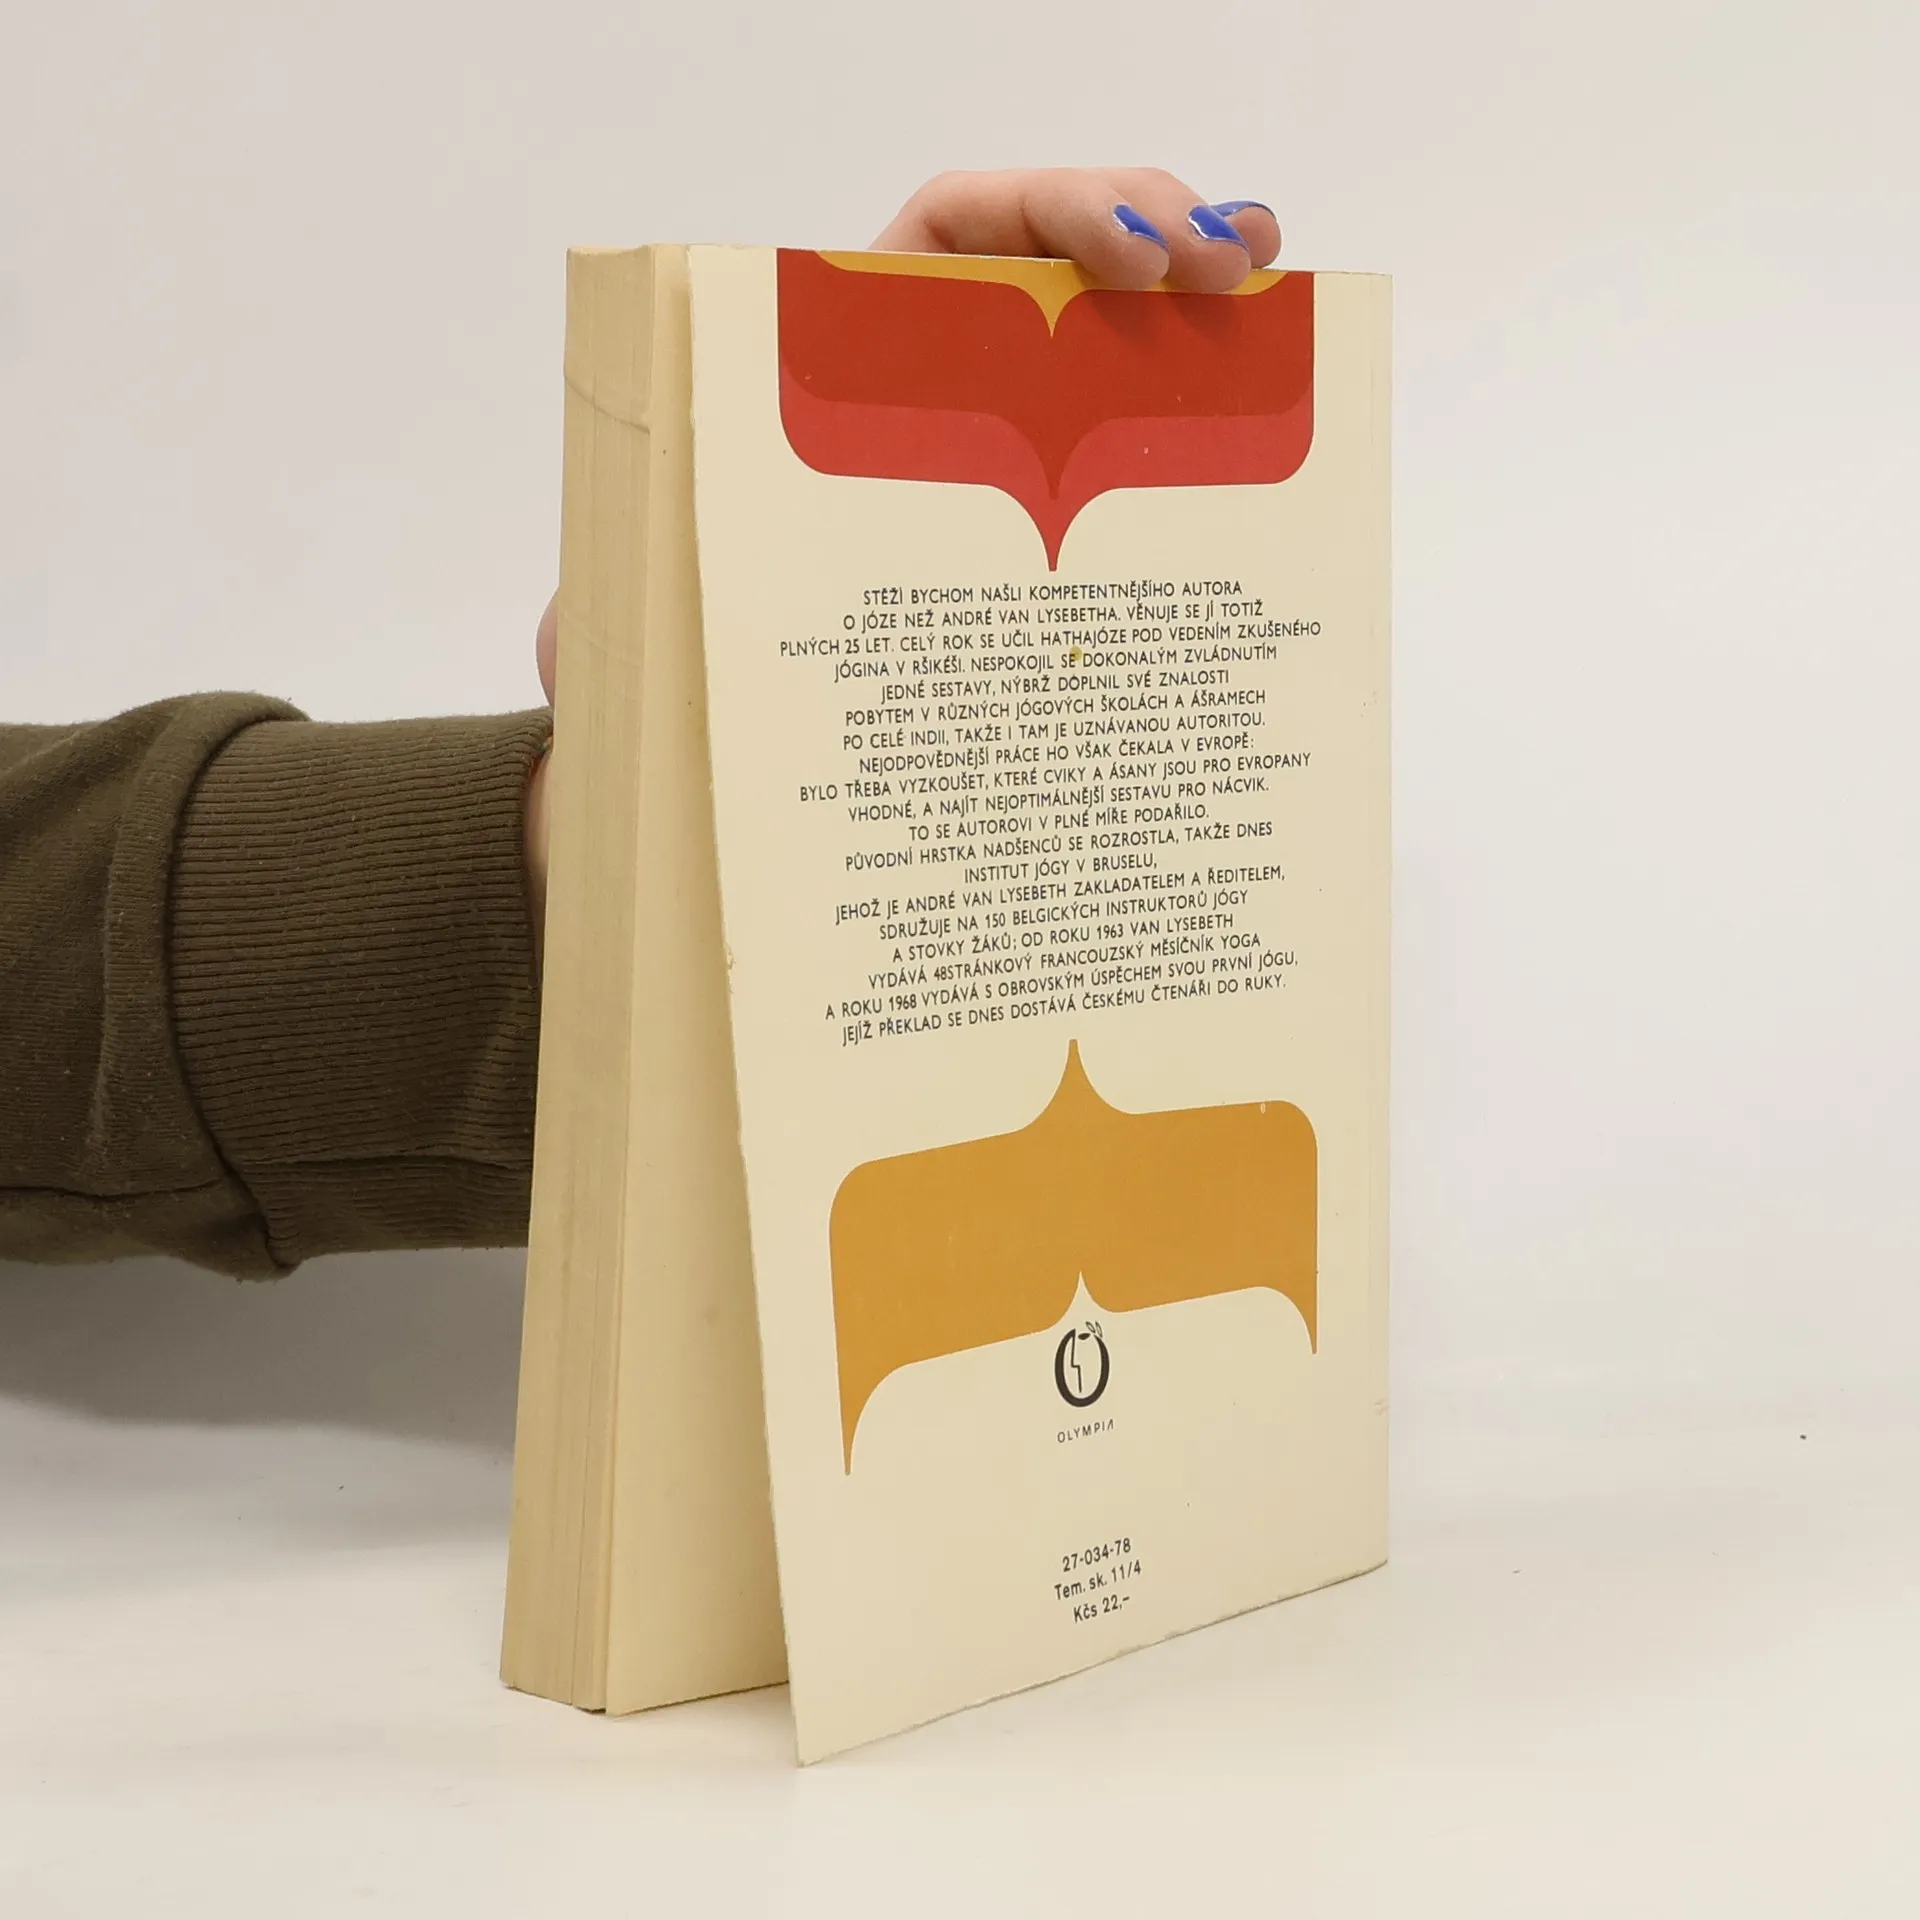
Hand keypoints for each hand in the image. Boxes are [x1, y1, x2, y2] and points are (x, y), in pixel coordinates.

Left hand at [526, 168, 1281, 935]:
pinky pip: (1124, 468)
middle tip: (1228, 264)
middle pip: (1049, 266)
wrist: (699, 800)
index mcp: (828, 376)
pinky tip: (1260, 417)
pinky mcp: (1037, 546)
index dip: (1039, 211)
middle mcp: (921, 401)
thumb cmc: (664, 701)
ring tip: (1265, 291)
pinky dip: (1196, 428)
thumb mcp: (623, 634)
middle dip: (1149, 230)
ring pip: (1107, 355)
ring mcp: (994, 468)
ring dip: (1197, 304)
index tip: (1119, 258)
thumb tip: (595, 609)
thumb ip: (620, 587)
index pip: (941, 232)